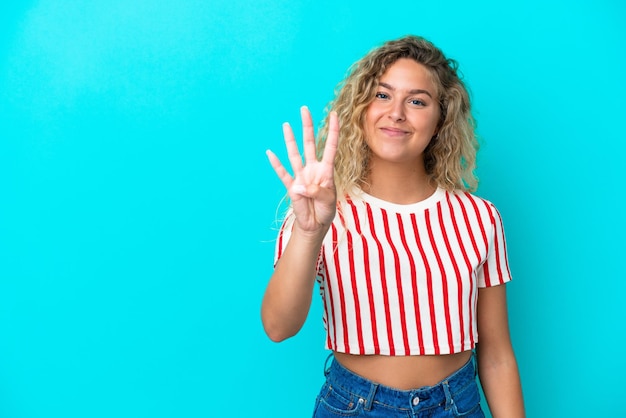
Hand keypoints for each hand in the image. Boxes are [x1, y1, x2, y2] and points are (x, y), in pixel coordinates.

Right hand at [266, 106, 338, 233]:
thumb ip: (316, 192)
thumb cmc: (325, 210)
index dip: (333, 131)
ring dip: (290, 140)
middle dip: (307, 126)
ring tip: (286, 124)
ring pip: (294, 154)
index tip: (334, 115)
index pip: (330, 147)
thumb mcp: (327, 201)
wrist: (315, 224)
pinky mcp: (291, 187)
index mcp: (326, 171)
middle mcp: (312, 169)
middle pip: (309, 144)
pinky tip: (270, 153)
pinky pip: (283, 174)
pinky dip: (276, 164)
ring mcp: (301, 177)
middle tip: (304, 109)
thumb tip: (299, 187)